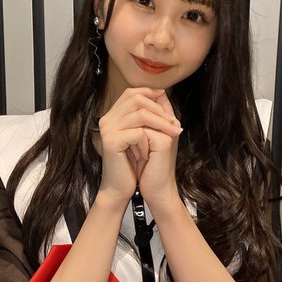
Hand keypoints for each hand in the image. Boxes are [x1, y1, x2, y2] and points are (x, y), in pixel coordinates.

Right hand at [97, 87, 181, 205]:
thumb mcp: (145, 135)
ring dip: (160, 125)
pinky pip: (138, 133)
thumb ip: (150, 115)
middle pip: (136, 99)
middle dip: (159, 109)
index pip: (131, 93)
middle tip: (174, 123)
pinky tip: (147, 154)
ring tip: (170, 136)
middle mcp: (107, 119)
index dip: (149, 92)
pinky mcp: (111, 142)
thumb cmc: (133, 164)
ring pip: (140, 114)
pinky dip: (147, 143)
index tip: (165, 98)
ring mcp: (107, 130)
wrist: (121, 189)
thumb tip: (163, 93)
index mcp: (113, 116)